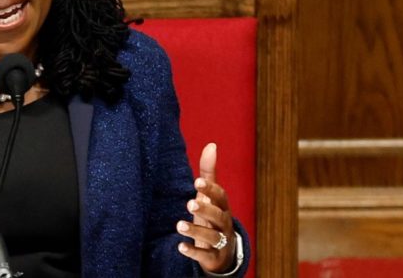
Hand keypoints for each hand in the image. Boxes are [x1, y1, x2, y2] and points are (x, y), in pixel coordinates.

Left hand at [175, 143, 235, 273]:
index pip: (221, 197)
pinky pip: (204, 255)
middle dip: (205, 210)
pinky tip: (180, 246)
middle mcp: (223, 224)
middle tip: (190, 204)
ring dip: (195, 231)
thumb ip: (209, 172)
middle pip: (218, 217)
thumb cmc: (213, 216)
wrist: (223, 251)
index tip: (196, 182)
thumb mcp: (210, 196)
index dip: (211, 190)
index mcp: (223, 207)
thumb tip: (211, 144)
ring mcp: (219, 242)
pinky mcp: (212, 257)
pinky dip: (193, 252)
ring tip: (179, 225)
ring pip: (211, 237)